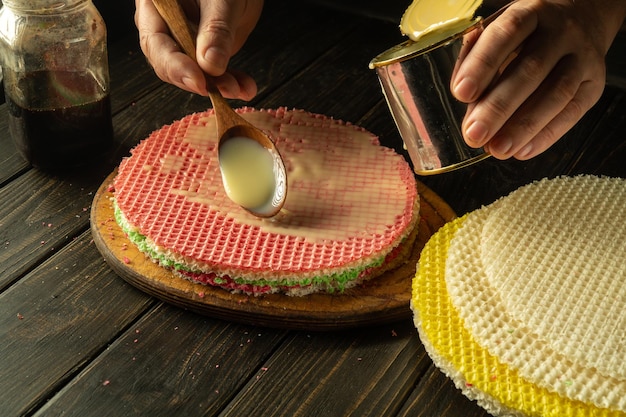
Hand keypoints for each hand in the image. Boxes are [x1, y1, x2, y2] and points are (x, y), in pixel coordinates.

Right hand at [135, 0, 263, 99]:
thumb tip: (209, 65)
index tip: (198, 81)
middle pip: (171, 62)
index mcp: (155, 4)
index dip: (175, 65)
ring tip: (241, 88)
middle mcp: (165, 24)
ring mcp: (184, 37)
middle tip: (223, 89)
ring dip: (219, 84)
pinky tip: (246, 87)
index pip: (156, 41)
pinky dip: (230, 80)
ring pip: (194, 71)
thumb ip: (216, 28)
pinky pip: (213, 70)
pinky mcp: (203, 48)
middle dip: (200, 80)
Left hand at [451, 0, 625, 159]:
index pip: (506, 34)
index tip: (460, 94)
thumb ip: (478, 57)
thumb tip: (462, 95)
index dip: (483, 64)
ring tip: (497, 149)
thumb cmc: (528, 33)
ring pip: (556, 93)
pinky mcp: (594, 84)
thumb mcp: (501, 31)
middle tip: (475, 134)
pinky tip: (522, 150)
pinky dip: (547, 135)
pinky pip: (573, 112)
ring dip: (524, 126)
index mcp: (531, 13)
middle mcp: (561, 32)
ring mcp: (582, 58)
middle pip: (531, 69)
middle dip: (499, 106)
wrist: (583, 19)